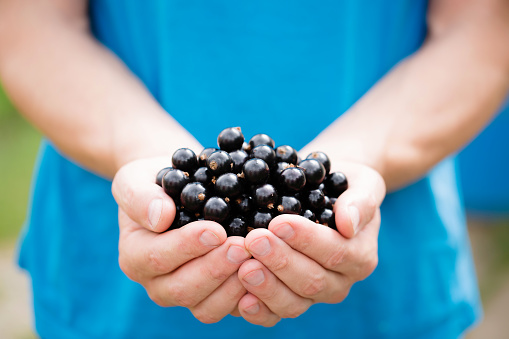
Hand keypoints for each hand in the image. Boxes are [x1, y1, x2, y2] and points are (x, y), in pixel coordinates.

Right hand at [112, 157, 250, 322]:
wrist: (180, 190)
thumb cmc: (156, 182)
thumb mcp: (137, 179)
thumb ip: (140, 197)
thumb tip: (160, 218)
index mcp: (135, 256)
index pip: (157, 258)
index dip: (187, 247)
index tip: (215, 230)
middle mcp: (157, 283)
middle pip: (183, 290)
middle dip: (215, 268)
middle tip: (242, 246)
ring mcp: (185, 294)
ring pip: (206, 308)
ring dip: (233, 286)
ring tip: (255, 258)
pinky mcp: (211, 298)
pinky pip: (227, 310)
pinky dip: (247, 298)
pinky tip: (265, 275)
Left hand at [235, 162, 385, 325]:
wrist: (324, 194)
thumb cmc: (342, 186)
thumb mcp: (361, 184)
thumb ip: (360, 202)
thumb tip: (348, 223)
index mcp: (359, 256)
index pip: (335, 253)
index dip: (306, 240)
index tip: (279, 223)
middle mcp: (339, 281)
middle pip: (312, 281)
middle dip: (281, 261)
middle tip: (254, 240)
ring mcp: (314, 296)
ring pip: (293, 303)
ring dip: (267, 287)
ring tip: (244, 267)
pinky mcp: (290, 301)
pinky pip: (275, 315)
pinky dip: (259, 311)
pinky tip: (241, 299)